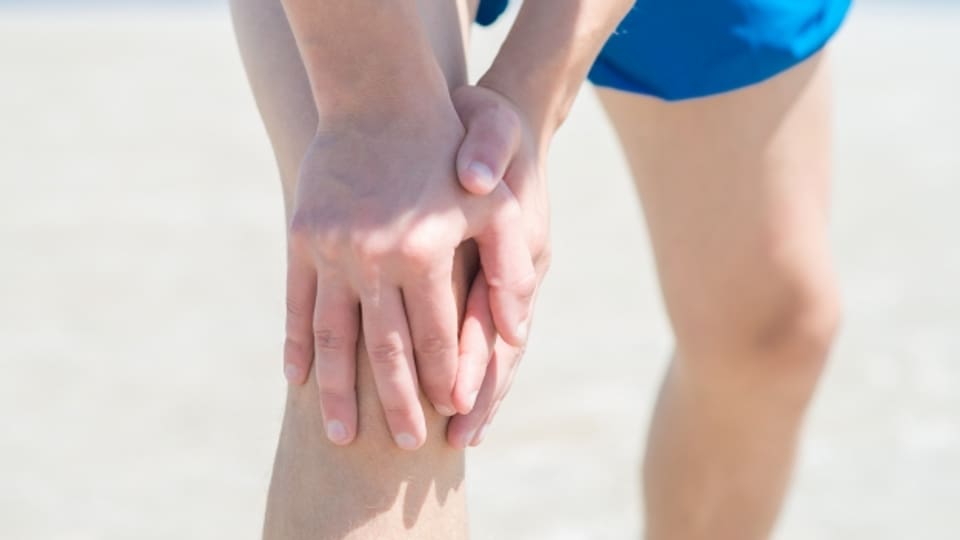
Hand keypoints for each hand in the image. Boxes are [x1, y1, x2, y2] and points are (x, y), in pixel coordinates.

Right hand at [282, 98, 536, 449]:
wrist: (379, 95)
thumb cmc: (448, 150)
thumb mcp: (497, 202)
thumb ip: (511, 269)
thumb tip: (516, 334)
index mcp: (425, 251)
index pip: (438, 335)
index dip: (445, 379)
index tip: (449, 416)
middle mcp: (375, 257)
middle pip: (386, 348)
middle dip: (398, 403)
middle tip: (405, 444)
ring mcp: (332, 249)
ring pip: (334, 337)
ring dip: (338, 391)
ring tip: (341, 435)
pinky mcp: (302, 237)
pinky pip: (296, 303)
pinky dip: (296, 343)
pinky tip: (297, 378)